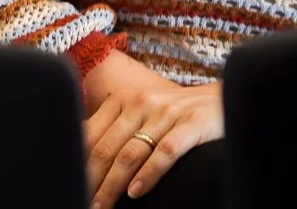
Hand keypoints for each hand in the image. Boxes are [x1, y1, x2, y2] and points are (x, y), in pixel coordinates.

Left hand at [84, 63, 222, 206]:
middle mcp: (140, 103)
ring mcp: (166, 113)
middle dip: (90, 180)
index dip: (76, 163)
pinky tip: (136, 193)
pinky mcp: (192, 124)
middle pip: (105, 148)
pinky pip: (165, 152)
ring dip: (113, 185)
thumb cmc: (177, 114)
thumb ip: (117, 131)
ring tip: (102, 206)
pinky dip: (148, 175)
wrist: (225, 98)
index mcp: (121, 100)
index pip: (90, 135)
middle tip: (83, 203)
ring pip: (130, 153)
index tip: (70, 185)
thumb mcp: (142, 114)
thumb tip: (85, 160)